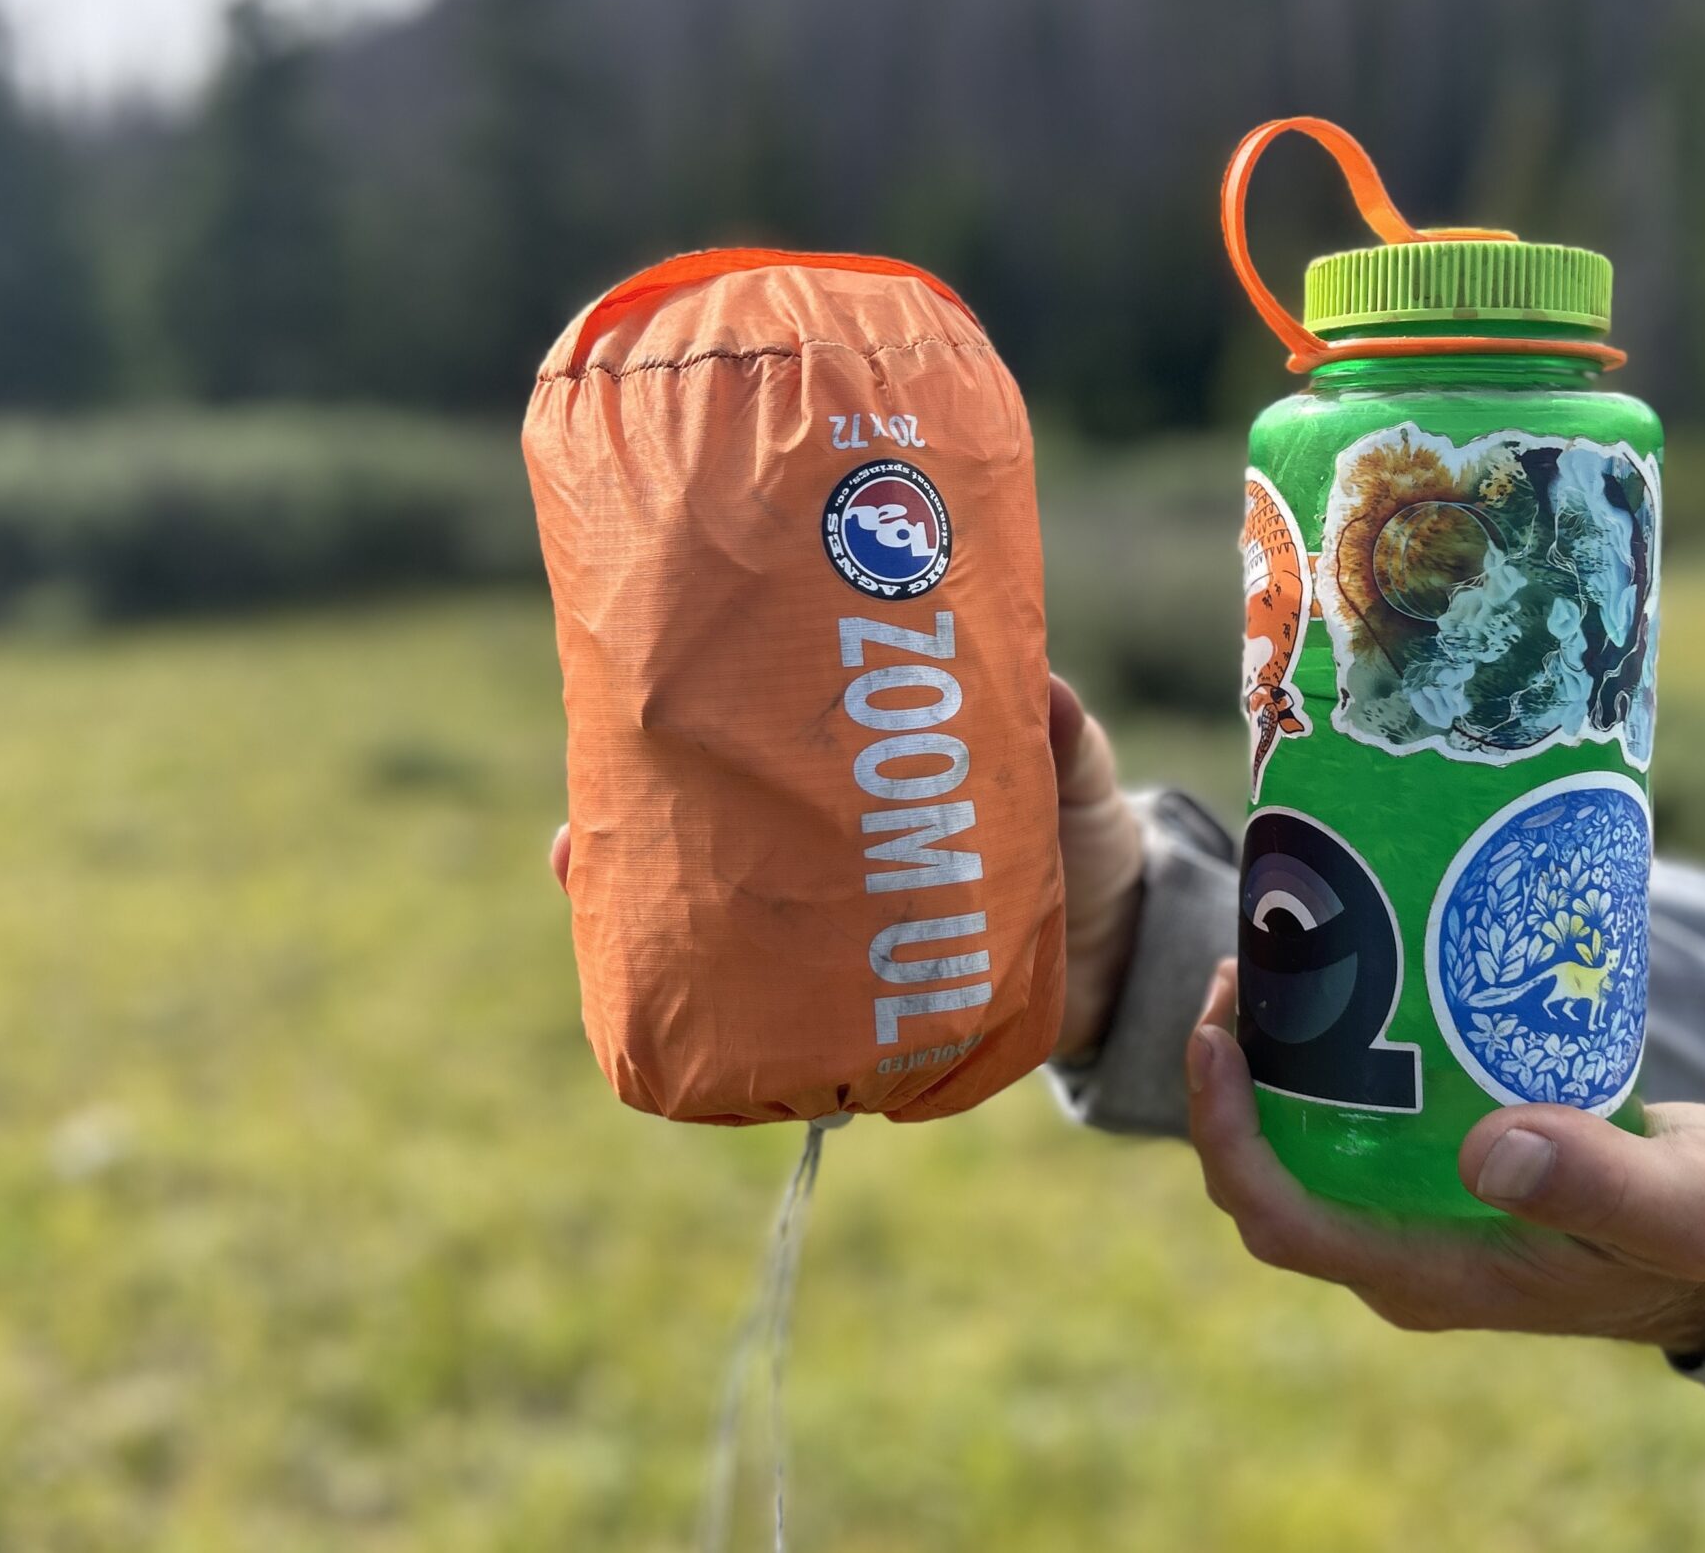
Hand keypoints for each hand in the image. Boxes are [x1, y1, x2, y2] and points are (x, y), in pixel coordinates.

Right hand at [545, 671, 1144, 1063]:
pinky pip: (776, 1006)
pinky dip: (718, 1006)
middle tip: (577, 826)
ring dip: (648, 903)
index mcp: (870, 782)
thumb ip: (1066, 743)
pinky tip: (668, 1009)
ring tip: (582, 875)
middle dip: (634, 820)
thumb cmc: (1093, 843)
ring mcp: (840, 925)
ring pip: (717, 912)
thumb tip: (1046, 695)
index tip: (631, 705)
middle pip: (710, 828)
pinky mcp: (860, 1000)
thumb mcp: (1078, 781)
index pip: (764, 745)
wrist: (1128, 953)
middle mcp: (835, 850)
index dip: (691, 732)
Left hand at [1186, 961, 1704, 1358]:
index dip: (1228, 1138)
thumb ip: (1596, 1186)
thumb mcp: (1673, 1208)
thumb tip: (1488, 1151)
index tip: (1216, 1040)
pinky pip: (1351, 1122)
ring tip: (1276, 958)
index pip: (1282, 1221)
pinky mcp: (1441, 1175)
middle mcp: (1402, 1252)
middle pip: (1268, 1176)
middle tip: (1242, 970)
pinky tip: (1347, 977)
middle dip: (1231, 1083)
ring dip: (1270, 1062)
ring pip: (1301, 1145)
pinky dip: (1327, 1055)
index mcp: (1430, 1277)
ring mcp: (1415, 1216)